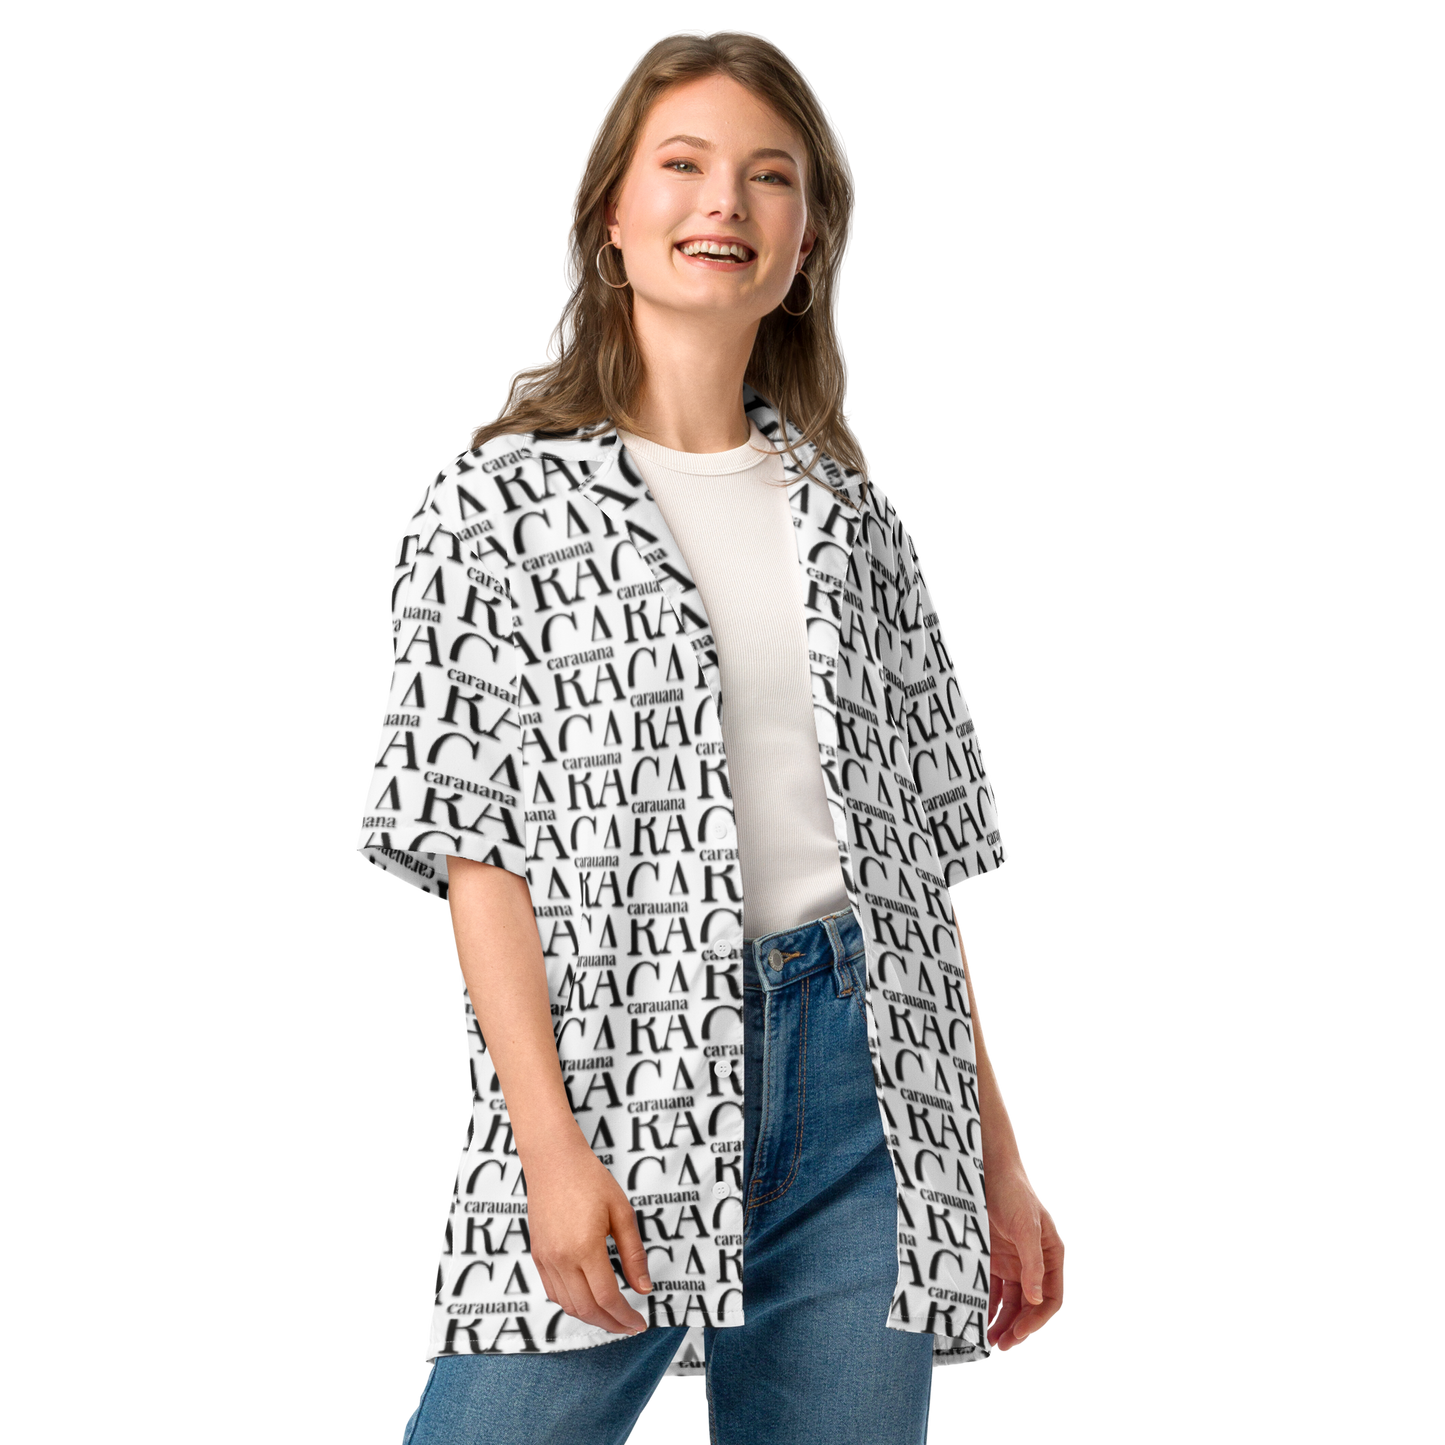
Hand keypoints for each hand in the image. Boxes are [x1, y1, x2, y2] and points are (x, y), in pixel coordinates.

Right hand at [523, 1138, 654, 1335]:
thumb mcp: (622, 1212)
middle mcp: (561, 1258)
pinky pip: (553, 1292)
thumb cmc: (590, 1180)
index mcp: (585, 1247)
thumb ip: (633, 1254)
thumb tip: (644, 1288)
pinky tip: (588, 1299)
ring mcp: (546, 1259)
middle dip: (611, 1323)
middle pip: (586, 1309)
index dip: (625, 1317)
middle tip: (629, 1325)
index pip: (607, 1298)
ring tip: (612, 1315)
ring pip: (568, 1305)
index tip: (639, 1323)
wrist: (553, 1160)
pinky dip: (572, 1304)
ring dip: (591, 1317)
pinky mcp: (537, 1255)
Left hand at [984, 1159, 1066, 1352]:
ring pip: (1011, 1302)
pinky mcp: (993, 1258)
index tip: (1020, 1335)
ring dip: (1002, 1321)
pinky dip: (987, 1304)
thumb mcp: (1027, 1226)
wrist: (987, 1167)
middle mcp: (1035, 1264)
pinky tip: (978, 1317)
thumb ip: (1033, 1264)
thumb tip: (1037, 1298)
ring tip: (989, 1339)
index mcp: (1052, 1256)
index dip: (1037, 1321)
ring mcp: (1014, 1262)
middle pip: (1031, 1306)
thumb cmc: (1014, 1191)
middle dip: (1018, 1328)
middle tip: (1002, 1346)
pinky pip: (992, 1288)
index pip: (1052, 1299)